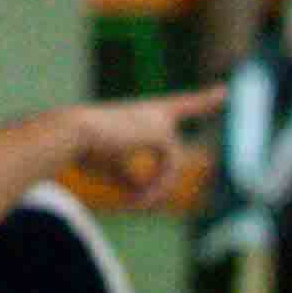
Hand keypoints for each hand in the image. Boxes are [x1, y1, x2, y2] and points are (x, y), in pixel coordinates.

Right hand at [47, 91, 213, 212]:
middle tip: (222, 92)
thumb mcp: (109, 168)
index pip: (176, 105)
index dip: (200, 99)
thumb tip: (146, 193)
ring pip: (173, 163)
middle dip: (205, 99)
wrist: (68, 133)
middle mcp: (152, 111)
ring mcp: (159, 120)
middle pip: (186, 107)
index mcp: (139, 114)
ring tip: (137, 202)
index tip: (222, 90)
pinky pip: (169, 170)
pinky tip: (139, 198)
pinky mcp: (161, 132)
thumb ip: (131, 179)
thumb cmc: (82, 149)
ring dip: (157, 187)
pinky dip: (156, 188)